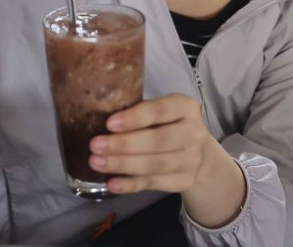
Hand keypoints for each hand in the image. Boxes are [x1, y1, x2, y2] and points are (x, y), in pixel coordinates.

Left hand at [88, 94, 213, 194]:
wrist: (197, 151)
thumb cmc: (167, 124)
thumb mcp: (160, 111)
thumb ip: (138, 112)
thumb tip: (97, 116)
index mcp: (186, 107)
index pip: (160, 110)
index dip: (135, 117)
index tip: (109, 123)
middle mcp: (194, 133)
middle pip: (158, 140)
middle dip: (124, 144)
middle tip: (95, 145)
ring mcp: (192, 159)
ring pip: (155, 164)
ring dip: (123, 164)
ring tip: (96, 162)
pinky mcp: (185, 180)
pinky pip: (154, 183)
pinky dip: (131, 184)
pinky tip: (112, 183)